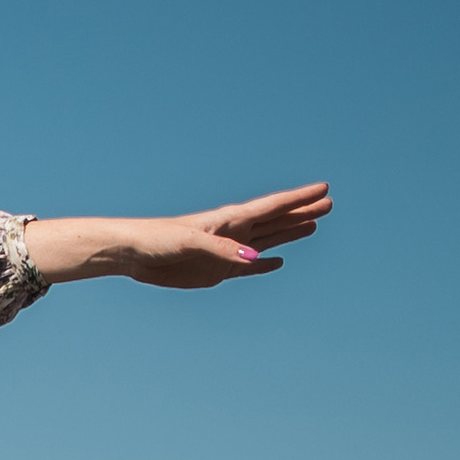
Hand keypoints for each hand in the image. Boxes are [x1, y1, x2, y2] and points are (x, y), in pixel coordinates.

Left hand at [28, 183, 331, 287]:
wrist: (130, 254)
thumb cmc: (156, 239)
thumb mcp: (191, 243)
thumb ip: (224, 251)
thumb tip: (256, 259)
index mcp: (229, 220)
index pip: (272, 206)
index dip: (298, 198)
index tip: (324, 188)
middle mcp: (232, 233)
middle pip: (276, 221)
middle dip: (302, 212)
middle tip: (329, 203)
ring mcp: (225, 252)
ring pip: (266, 240)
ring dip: (289, 233)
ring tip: (314, 225)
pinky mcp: (215, 271)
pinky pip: (247, 268)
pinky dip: (263, 265)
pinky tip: (277, 263)